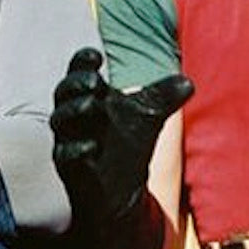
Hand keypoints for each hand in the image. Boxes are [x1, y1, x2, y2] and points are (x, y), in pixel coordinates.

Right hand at [50, 48, 191, 230]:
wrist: (121, 191)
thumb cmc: (128, 144)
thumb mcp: (148, 117)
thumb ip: (164, 98)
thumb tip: (188, 82)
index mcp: (90, 96)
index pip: (79, 71)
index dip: (83, 61)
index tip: (97, 57)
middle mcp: (75, 116)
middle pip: (64, 92)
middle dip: (77, 83)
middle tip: (97, 82)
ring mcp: (68, 140)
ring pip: (60, 120)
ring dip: (75, 110)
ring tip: (94, 105)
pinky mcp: (69, 167)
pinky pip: (66, 154)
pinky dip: (77, 148)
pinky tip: (93, 146)